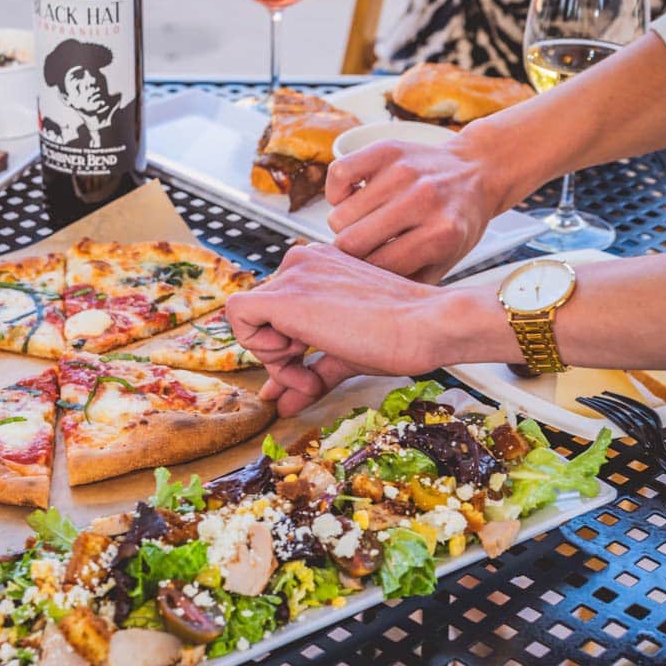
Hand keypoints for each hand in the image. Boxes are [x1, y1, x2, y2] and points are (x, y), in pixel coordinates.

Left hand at [225, 244, 497, 415]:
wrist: (428, 325)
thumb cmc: (402, 334)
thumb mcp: (346, 355)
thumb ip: (311, 373)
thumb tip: (282, 403)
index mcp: (318, 268)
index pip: (277, 312)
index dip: (287, 352)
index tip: (312, 374)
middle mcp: (302, 262)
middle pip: (260, 317)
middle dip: (280, 360)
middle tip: (310, 382)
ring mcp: (293, 274)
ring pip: (248, 319)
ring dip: (275, 361)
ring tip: (310, 378)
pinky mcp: (285, 294)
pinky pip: (238, 316)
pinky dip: (258, 347)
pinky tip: (296, 361)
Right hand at [325, 133, 505, 282]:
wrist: (478, 171)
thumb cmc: (457, 221)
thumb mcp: (447, 261)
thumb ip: (411, 283)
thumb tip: (369, 301)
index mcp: (441, 234)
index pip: (379, 267)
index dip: (366, 276)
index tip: (364, 276)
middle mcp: (422, 200)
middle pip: (352, 242)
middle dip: (350, 254)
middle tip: (362, 252)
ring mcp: (403, 172)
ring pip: (340, 214)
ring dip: (345, 226)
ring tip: (364, 225)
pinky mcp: (387, 149)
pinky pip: (338, 174)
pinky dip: (338, 192)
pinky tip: (353, 199)